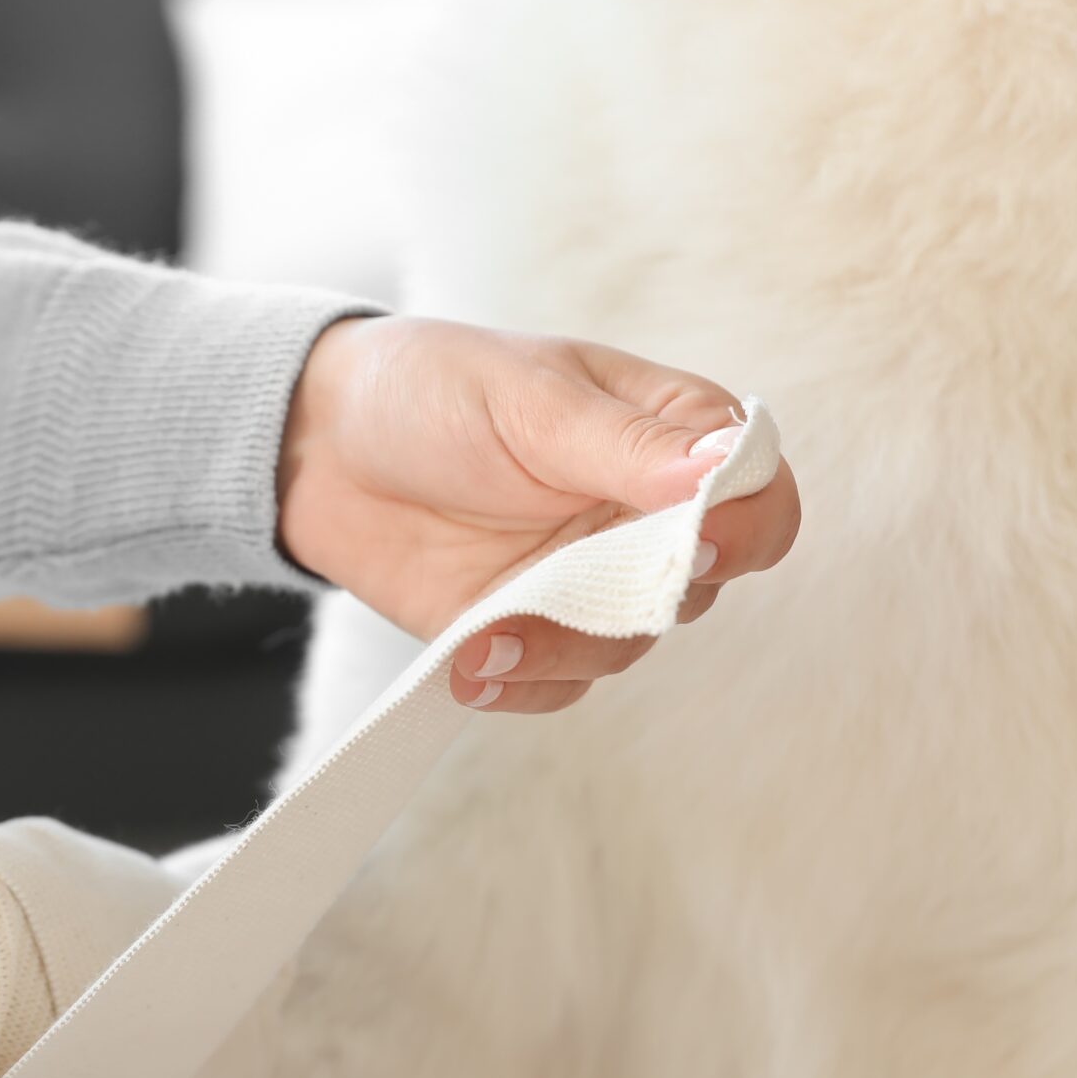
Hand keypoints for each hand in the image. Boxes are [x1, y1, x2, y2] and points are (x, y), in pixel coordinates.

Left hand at [278, 316, 800, 710]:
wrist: (318, 446)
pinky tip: (468, 666)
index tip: (698, 544)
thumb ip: (627, 443)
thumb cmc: (430, 391)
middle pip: (698, 588)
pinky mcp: (529, 631)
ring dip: (562, 652)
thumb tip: (721, 469)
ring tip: (486, 639)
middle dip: (635, 602)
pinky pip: (559, 687)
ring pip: (626, 648)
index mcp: (669, 437)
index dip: (745, 528)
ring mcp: (588, 581)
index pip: (758, 497)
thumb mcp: (529, 398)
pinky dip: (519, 685)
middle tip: (564, 595)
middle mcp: (642, 517)